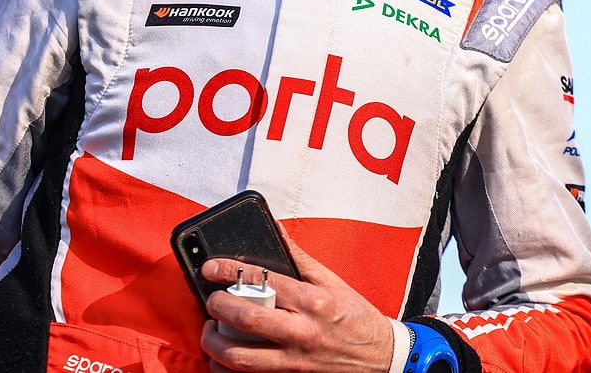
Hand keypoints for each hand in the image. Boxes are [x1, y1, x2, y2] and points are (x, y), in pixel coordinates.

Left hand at [200, 241, 394, 372]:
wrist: (379, 357)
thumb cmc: (356, 318)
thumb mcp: (332, 281)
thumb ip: (299, 257)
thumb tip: (275, 231)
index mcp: (312, 300)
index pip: (263, 281)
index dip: (230, 272)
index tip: (211, 268)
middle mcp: (302, 330)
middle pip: (248, 318)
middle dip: (218, 307)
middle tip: (211, 300)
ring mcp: (294, 359)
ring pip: (241, 356)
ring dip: (216, 343)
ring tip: (211, 331)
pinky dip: (226, 370)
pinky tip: (221, 359)